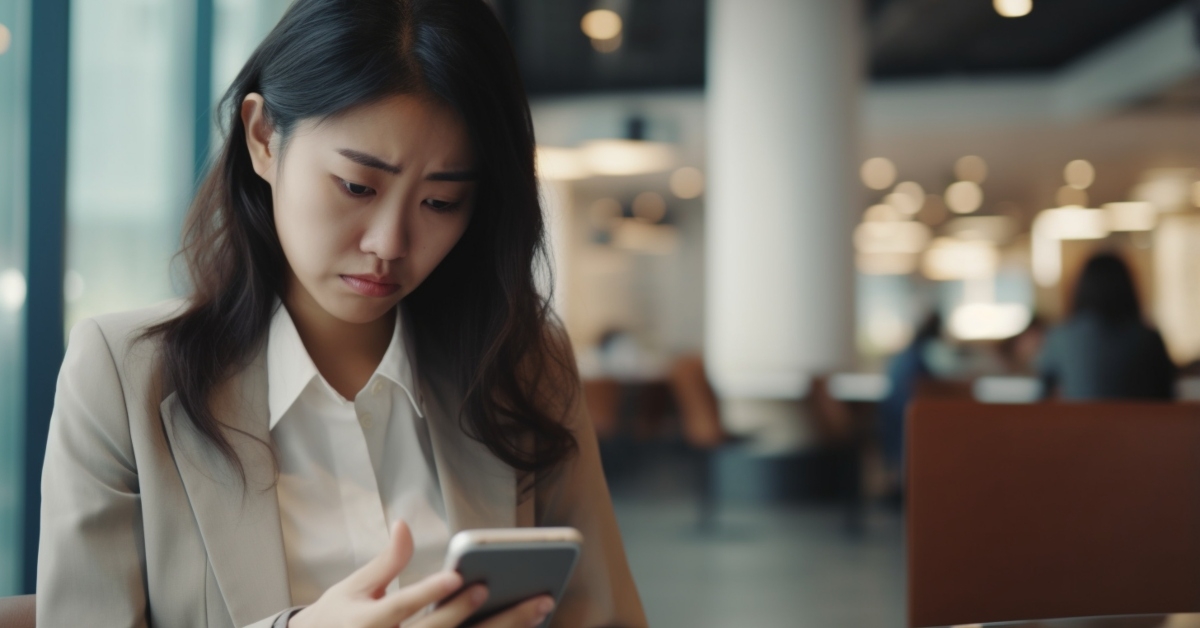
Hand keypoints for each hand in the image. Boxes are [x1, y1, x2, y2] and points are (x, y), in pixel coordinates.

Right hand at [288, 520, 555, 627]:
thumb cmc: (337, 620)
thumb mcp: (352, 589)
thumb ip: (386, 561)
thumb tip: (405, 524)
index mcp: (367, 624)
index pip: (403, 606)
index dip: (429, 592)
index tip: (457, 576)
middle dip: (477, 613)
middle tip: (516, 592)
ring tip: (537, 609)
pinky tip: (523, 627)